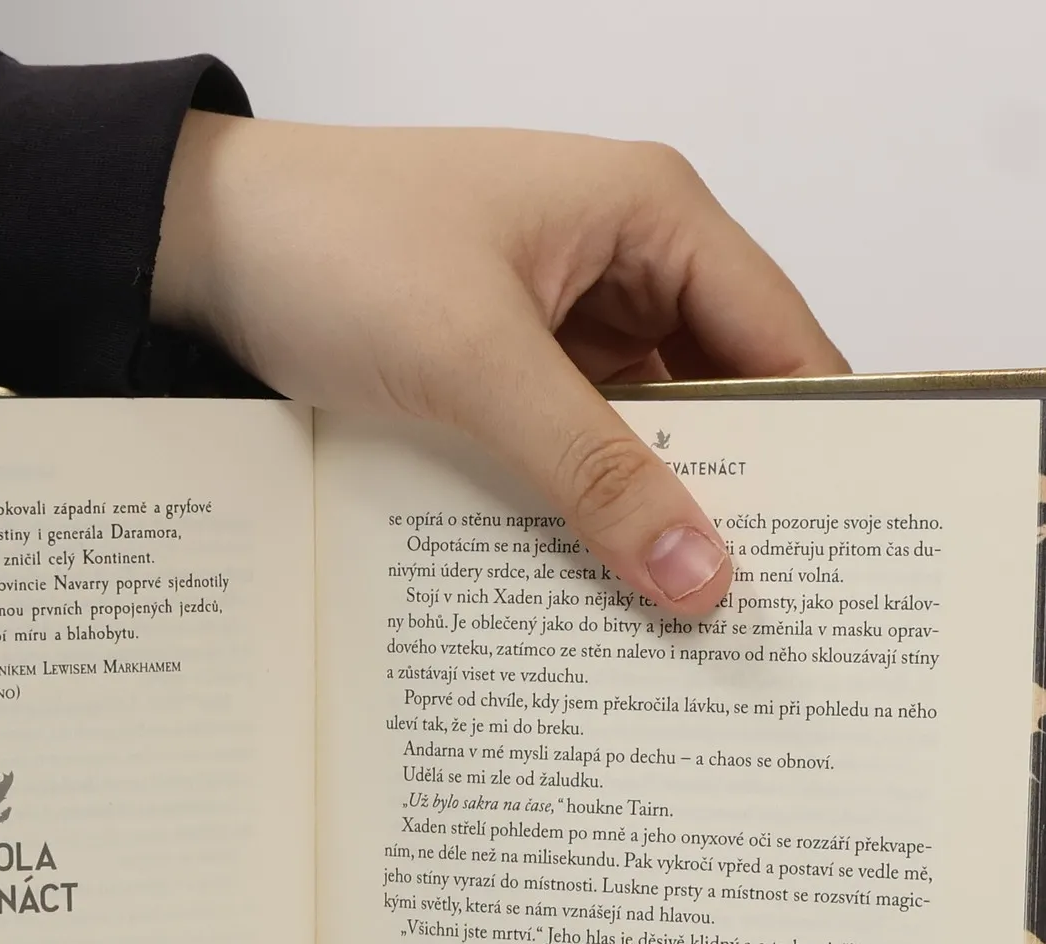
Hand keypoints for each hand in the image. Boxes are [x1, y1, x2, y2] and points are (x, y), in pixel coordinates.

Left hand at [154, 116, 847, 612]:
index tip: (843, 559)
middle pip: (724, 396)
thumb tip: (700, 574)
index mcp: (653, 214)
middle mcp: (627, 261)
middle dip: (738, 497)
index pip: (783, 340)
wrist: (202, 245)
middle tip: (768, 619)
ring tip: (692, 627)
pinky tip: (601, 586)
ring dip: (654, 515)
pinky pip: (577, 450)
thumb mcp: (476, 364)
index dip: (824, 447)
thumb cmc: (335, 247)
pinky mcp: (510, 370)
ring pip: (646, 435)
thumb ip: (592, 472)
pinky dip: (588, 509)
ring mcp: (567, 319)